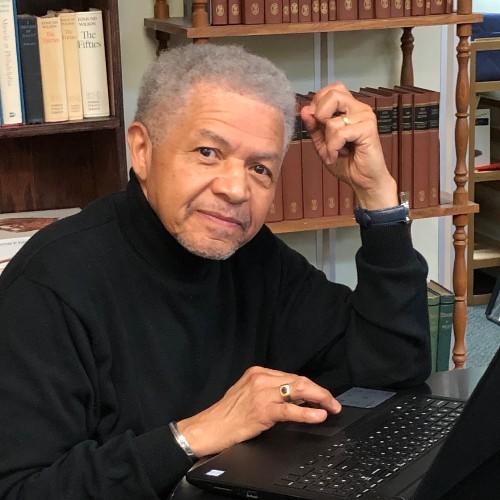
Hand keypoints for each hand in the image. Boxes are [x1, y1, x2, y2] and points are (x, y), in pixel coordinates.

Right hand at [177, 366, 341, 456]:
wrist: (210, 427)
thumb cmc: (227, 414)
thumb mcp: (248, 394)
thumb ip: (269, 391)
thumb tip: (296, 400)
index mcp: (258, 372)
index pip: (292, 376)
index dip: (311, 386)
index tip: (322, 395)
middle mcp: (261, 378)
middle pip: (299, 381)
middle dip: (320, 391)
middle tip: (334, 402)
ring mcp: (262, 393)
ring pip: (298, 391)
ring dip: (320, 399)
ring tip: (332, 407)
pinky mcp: (263, 410)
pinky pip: (290, 410)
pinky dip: (308, 413)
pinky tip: (319, 415)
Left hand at [301, 82, 397, 209]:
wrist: (364, 181)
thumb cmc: (348, 163)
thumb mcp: (323, 144)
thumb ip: (314, 127)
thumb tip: (305, 110)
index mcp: (349, 108)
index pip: (330, 90)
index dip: (318, 104)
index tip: (317, 124)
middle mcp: (359, 109)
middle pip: (333, 94)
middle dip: (320, 116)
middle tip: (324, 135)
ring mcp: (365, 117)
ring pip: (332, 120)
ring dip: (328, 142)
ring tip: (334, 152)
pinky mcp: (368, 128)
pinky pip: (340, 133)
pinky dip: (334, 148)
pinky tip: (339, 155)